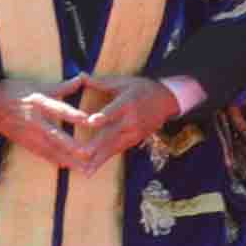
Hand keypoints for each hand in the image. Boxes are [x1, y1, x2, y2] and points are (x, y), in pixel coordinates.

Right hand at [0, 80, 92, 162]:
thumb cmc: (14, 91)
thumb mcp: (37, 85)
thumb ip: (62, 86)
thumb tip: (83, 77)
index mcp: (38, 103)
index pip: (59, 109)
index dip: (74, 115)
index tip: (90, 120)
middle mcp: (34, 121)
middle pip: (56, 136)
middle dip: (72, 147)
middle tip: (89, 154)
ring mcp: (29, 135)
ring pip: (51, 150)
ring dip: (68, 159)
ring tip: (84, 168)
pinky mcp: (25, 143)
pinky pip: (42, 154)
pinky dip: (55, 161)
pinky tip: (68, 167)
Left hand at [68, 76, 184, 161]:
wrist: (166, 101)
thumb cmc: (141, 88)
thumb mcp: (123, 82)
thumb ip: (100, 82)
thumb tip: (79, 75)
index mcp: (128, 102)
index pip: (114, 110)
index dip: (103, 116)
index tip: (91, 122)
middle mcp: (131, 120)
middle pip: (112, 133)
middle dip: (96, 145)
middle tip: (80, 153)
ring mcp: (133, 133)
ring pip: (113, 147)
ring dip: (98, 159)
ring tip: (84, 170)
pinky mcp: (133, 141)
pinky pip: (116, 152)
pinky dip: (103, 161)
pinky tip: (90, 170)